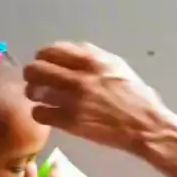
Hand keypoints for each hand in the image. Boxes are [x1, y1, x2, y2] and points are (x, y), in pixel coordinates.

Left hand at [24, 42, 167, 151]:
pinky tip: (47, 114)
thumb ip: (92, 57)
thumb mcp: (116, 66)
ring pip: (34, 91)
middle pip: (36, 69)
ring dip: (33, 94)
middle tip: (35, 81)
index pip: (51, 50)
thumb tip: (67, 54)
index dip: (42, 56)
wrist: (144, 125)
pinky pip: (40, 113)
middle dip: (32, 74)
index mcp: (92, 60)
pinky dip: (40, 113)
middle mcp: (80, 77)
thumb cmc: (135, 95)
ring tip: (39, 98)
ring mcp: (73, 100)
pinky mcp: (70, 122)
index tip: (43, 62)